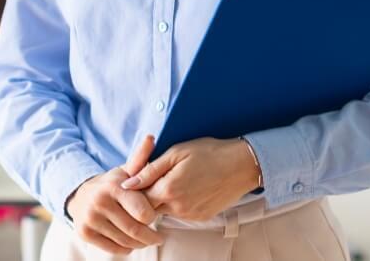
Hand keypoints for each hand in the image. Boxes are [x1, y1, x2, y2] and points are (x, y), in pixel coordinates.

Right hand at [64, 135, 163, 254]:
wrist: (80, 195)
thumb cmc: (111, 185)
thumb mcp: (125, 171)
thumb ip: (140, 159)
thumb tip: (150, 137)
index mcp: (114, 188)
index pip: (143, 213)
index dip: (153, 217)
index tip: (156, 216)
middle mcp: (100, 203)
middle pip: (136, 231)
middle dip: (151, 236)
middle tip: (157, 236)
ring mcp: (90, 219)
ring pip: (126, 242)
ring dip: (140, 244)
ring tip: (145, 239)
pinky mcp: (84, 233)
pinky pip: (113, 249)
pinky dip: (125, 248)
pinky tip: (129, 241)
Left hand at [120, 137, 260, 221]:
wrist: (242, 164)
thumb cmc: (209, 152)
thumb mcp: (175, 153)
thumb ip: (149, 171)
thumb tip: (127, 184)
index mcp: (168, 190)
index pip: (137, 199)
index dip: (135, 188)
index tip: (139, 177)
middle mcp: (178, 207)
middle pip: (149, 207)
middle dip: (148, 194)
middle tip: (156, 176)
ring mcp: (191, 214)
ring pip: (165, 211)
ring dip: (163, 198)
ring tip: (175, 179)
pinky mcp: (201, 217)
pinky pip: (180, 213)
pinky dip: (178, 202)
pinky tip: (187, 187)